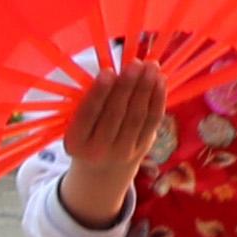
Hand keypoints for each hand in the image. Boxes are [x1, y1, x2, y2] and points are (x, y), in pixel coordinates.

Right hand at [55, 59, 172, 230]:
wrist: (101, 172)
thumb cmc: (87, 135)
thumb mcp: (77, 124)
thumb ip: (90, 102)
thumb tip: (113, 72)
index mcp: (75, 143)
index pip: (88, 115)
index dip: (99, 93)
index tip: (108, 71)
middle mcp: (98, 151)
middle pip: (115, 114)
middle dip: (126, 86)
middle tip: (135, 64)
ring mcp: (123, 152)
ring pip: (136, 116)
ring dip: (145, 88)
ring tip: (150, 66)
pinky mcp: (142, 149)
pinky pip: (152, 121)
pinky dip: (157, 99)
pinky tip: (160, 81)